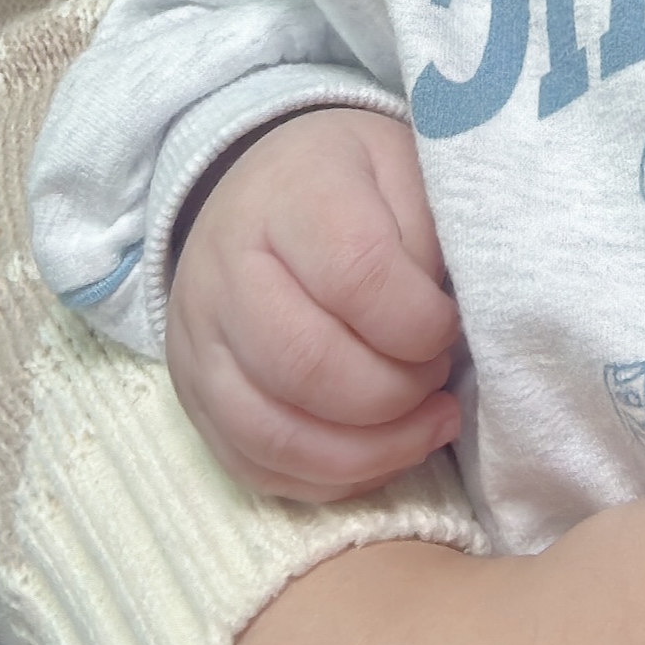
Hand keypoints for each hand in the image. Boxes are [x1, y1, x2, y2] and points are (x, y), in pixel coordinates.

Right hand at [167, 106, 459, 499]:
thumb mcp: (403, 166)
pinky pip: (255, 467)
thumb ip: (427, 236)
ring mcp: (199, 342)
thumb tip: (441, 330)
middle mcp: (226, 270)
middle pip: (307, 365)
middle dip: (395, 394)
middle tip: (438, 378)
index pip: (356, 275)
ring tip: (427, 428)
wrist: (262, 187)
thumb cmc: (351, 179)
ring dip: (370, 452)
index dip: (418, 321)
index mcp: (290, 196)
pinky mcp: (194, 397)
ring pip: (276, 434)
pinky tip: (381, 452)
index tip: (450, 326)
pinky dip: (329, 477)